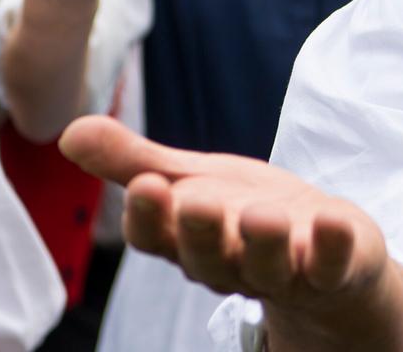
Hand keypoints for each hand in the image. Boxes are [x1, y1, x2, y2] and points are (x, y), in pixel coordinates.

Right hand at [60, 116, 402, 351]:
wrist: (323, 246)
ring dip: (263, 241)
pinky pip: (332, 263)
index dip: (148, 218)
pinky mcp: (335, 268)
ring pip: (268, 266)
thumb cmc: (244, 213)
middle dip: (200, 230)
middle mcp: (232, 262)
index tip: (144, 185)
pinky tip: (331, 220)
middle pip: (208, 257)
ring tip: (261, 213)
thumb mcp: (189, 179)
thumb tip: (67, 132)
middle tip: (192, 199)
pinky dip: (332, 245)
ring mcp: (285, 270)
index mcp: (189, 240)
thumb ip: (133, 161)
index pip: (157, 238)